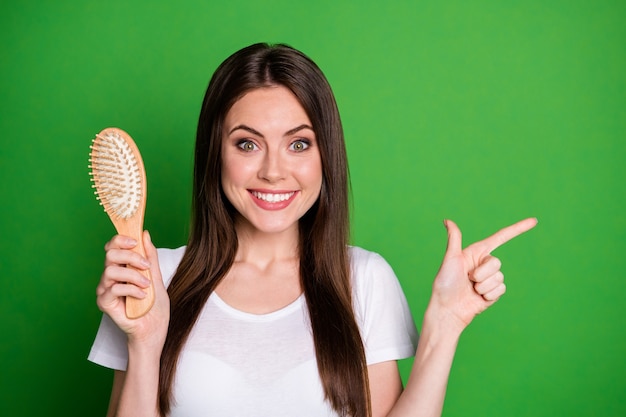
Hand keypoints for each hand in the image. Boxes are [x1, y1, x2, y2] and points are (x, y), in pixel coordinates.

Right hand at [96, 231, 169, 349]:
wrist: (154, 329)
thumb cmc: (154, 306)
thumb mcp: (156, 276)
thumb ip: (150, 256)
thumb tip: (144, 234)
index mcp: (121, 267)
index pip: (113, 246)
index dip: (121, 240)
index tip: (136, 242)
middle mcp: (110, 277)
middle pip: (110, 254)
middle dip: (131, 256)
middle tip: (146, 266)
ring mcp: (105, 289)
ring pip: (110, 271)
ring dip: (133, 275)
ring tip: (146, 285)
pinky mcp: (104, 303)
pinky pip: (113, 288)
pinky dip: (131, 289)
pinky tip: (142, 296)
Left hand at [430, 218, 536, 330]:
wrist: (449, 308)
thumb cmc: (445, 283)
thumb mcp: (450, 258)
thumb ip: (454, 239)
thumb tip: (447, 220)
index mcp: (476, 252)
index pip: (500, 237)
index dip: (517, 229)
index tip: (534, 220)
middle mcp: (484, 264)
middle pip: (497, 263)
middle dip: (482, 273)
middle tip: (468, 279)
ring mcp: (490, 278)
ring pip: (499, 277)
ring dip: (483, 285)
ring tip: (471, 289)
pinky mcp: (494, 292)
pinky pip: (501, 289)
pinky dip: (489, 294)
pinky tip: (478, 297)